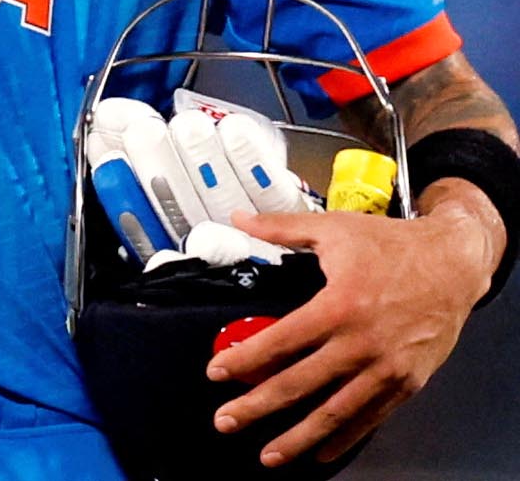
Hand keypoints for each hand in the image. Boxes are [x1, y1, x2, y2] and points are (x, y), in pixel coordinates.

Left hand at [205, 192, 500, 464]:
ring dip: (298, 435)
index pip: (281, 341)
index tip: (217, 372)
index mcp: (339, 306)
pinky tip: (321, 452)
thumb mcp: (333, 229)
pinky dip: (345, 438)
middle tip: (225, 421)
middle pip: (300, 383)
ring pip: (334, 411)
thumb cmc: (393, 246)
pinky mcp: (407, 383)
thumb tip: (239, 218)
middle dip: (258, 405)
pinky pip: (370, 417)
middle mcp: (361, 343)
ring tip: (268, 453)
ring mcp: (386, 369)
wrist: (454, 265)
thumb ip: (281, 228)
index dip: (245, 359)